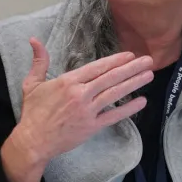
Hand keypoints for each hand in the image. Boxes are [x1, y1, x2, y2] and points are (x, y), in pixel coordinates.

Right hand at [11, 38, 154, 165]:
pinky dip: (128, 109)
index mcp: (68, 81)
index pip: (97, 67)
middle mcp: (80, 94)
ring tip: (149, 75)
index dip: (115, 60)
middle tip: (148, 60)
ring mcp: (87, 111)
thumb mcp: (32, 84)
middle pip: (110, 78)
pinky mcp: (91, 127)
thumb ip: (39, 61)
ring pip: (114, 94)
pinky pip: (114, 116)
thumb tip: (34, 40)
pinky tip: (142, 101)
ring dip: (133, 83)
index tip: (130, 55)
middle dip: (131, 68)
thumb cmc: (33, 112)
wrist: (33, 141)